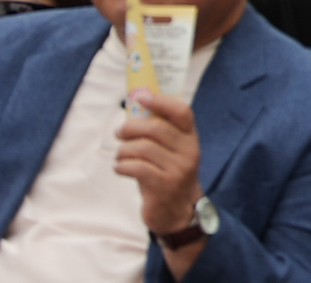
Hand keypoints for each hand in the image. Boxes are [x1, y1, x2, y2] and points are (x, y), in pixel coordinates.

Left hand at [115, 89, 203, 236]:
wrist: (178, 212)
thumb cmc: (167, 175)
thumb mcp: (171, 153)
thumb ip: (159, 134)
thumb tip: (134, 110)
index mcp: (190, 138)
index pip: (182, 111)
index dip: (161, 101)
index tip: (141, 97)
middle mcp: (188, 151)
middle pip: (156, 128)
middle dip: (131, 128)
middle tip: (119, 133)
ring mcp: (178, 169)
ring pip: (142, 148)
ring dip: (123, 151)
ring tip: (120, 156)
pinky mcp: (163, 186)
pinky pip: (136, 168)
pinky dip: (122, 166)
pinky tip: (121, 168)